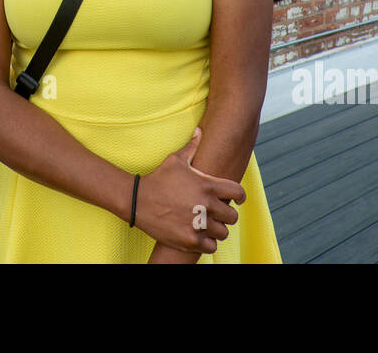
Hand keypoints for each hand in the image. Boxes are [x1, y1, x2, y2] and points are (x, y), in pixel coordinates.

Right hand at [133, 127, 245, 253]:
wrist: (137, 201)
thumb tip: (199, 131)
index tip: (235, 200)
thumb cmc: (158, 179)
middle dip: (226, 215)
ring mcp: (199, 224)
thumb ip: (192, 146)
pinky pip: (211, 247)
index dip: (239, 197)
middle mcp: (207, 206)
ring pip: (223, 233)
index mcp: (207, 186)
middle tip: (216, 214)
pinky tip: (199, 235)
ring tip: (207, 225)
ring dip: (216, 229)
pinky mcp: (190, 240)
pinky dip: (207, 243)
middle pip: (232, 216)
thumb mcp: (175, 160)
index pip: (238, 193)